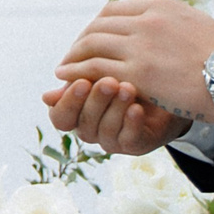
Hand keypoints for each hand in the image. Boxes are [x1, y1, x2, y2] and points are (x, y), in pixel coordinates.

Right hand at [41, 77, 191, 153]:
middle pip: (84, 123)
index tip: (82, 81)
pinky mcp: (136, 144)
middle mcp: (91, 129)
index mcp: (76, 112)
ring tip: (128, 88)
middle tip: (109, 81)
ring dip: (116, 109)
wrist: (167, 85)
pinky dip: (131, 122)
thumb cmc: (126, 73)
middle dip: (96, 101)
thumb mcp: (103, 70)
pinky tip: (137, 107)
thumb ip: (79, 77)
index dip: (68, 102)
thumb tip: (46, 97)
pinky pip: (129, 138)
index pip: (60, 116)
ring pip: (106, 131)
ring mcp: (113, 139)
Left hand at [49, 0, 213, 127]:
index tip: (90, 39)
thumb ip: (167, 11)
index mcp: (161, 7)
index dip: (96, 25)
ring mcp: (141, 46)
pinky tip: (67, 78)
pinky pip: (95, 68)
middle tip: (73, 55)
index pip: (114, 10)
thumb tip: (137, 3)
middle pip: (99, 25)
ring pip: (92, 44)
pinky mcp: (138, 72)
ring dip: (74, 56)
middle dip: (81, 40)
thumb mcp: (197, 21)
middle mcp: (148, 20)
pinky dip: (76, 71)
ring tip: (65, 69)